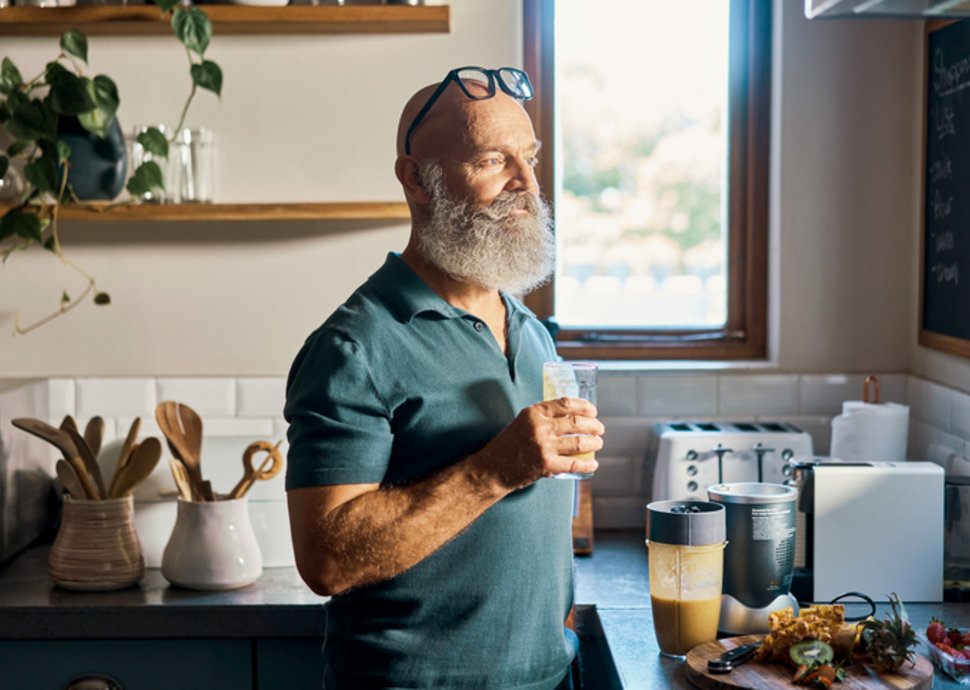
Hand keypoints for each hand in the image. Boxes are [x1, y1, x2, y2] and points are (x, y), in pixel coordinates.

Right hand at [473, 397, 604, 491]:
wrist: (492, 469)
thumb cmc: (508, 444)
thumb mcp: (522, 422)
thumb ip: (543, 417)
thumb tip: (572, 416)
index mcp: (534, 412)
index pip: (566, 404)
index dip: (584, 406)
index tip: (593, 411)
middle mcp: (539, 427)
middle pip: (576, 422)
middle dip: (594, 425)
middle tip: (599, 429)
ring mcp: (543, 446)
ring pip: (579, 442)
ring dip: (594, 443)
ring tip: (598, 443)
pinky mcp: (546, 465)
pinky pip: (574, 464)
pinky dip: (587, 464)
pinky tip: (593, 464)